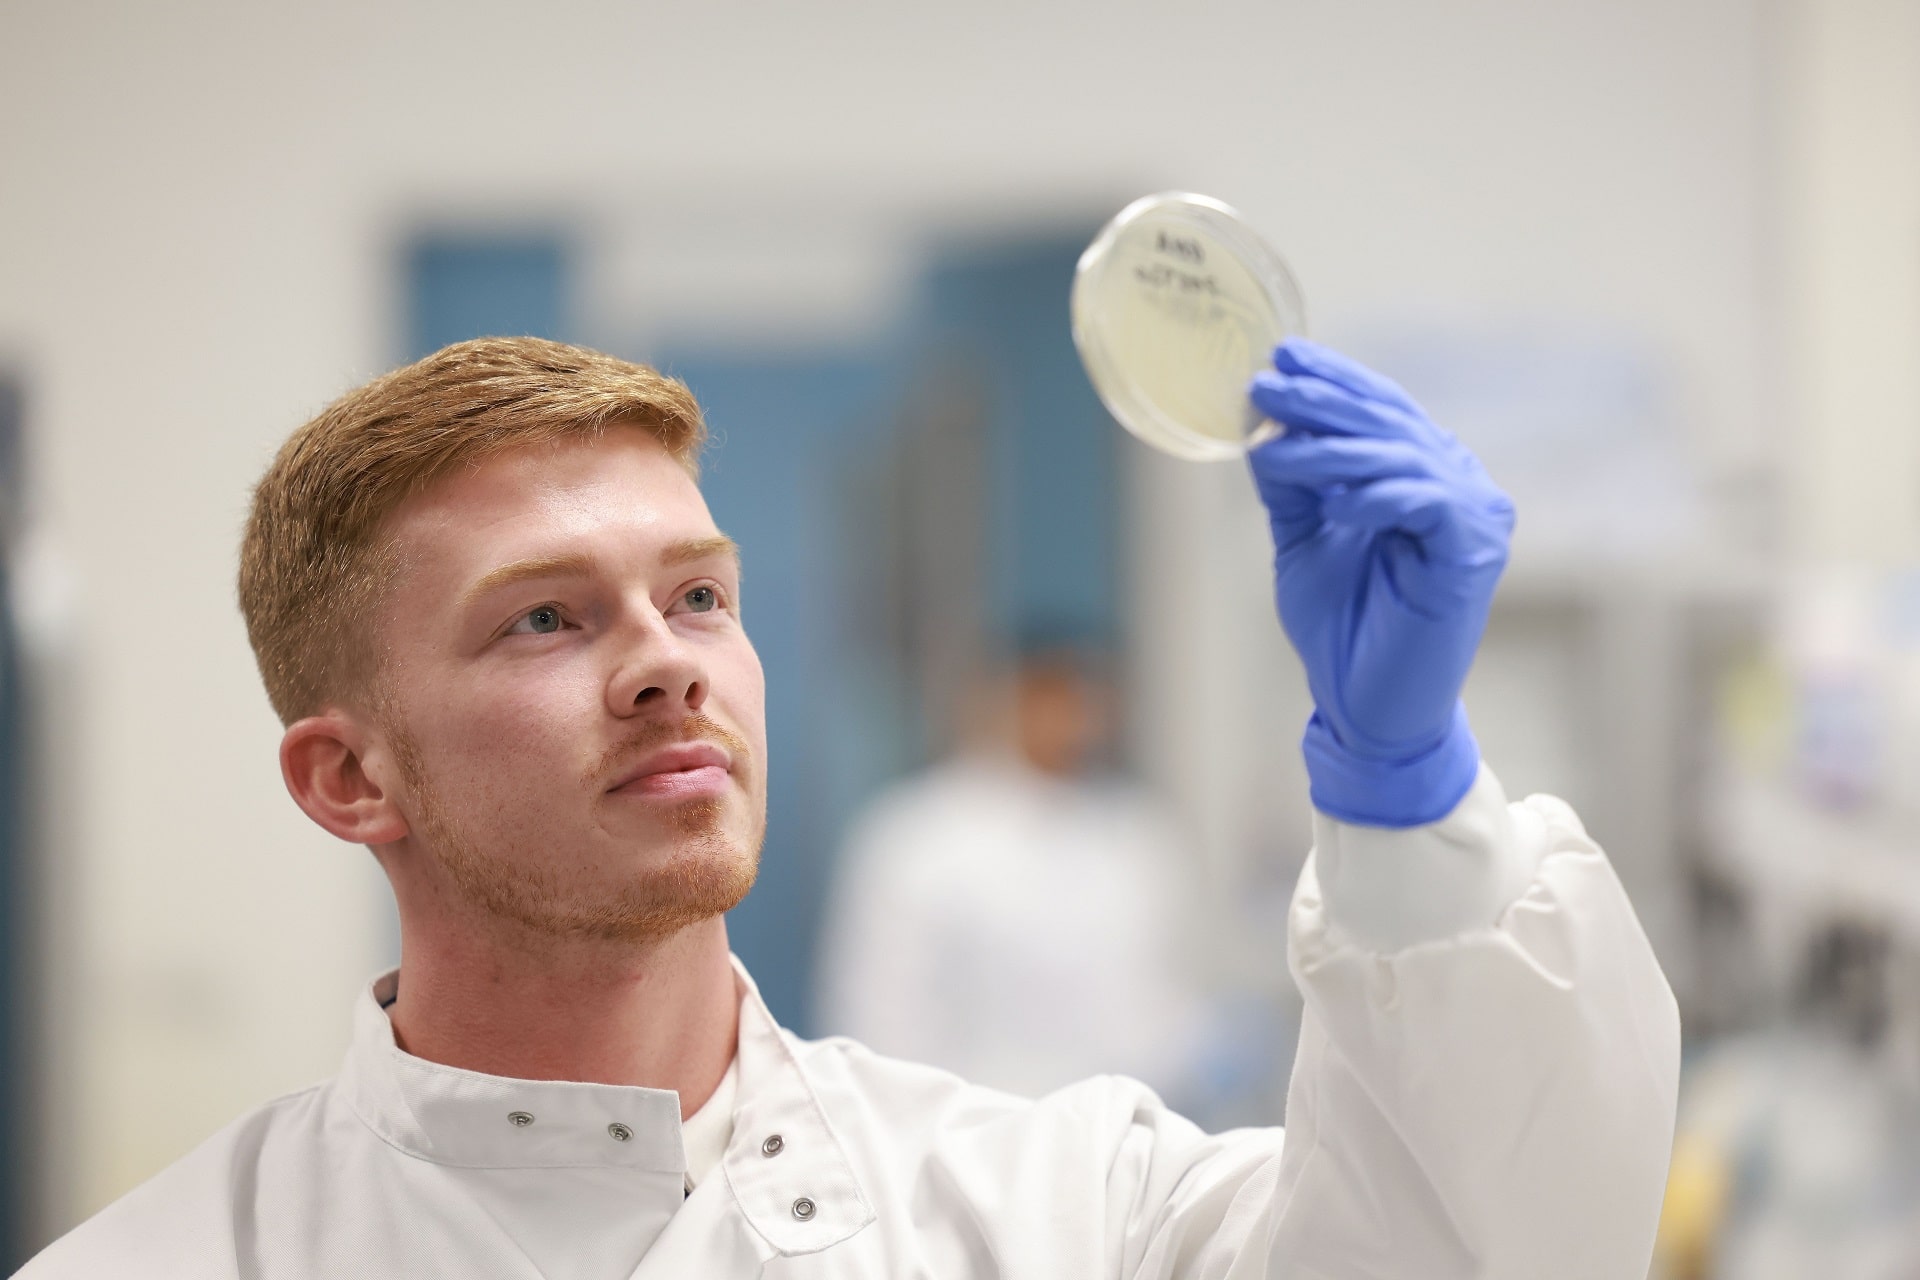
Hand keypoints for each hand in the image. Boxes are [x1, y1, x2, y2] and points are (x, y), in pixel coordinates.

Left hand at [1247, 339, 1513, 827]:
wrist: (1368, 708)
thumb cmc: (1344, 628)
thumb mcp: (1304, 540)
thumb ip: (1292, 485)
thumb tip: (1264, 427)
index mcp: (1424, 474)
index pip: (1381, 409)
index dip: (1334, 379)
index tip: (1280, 356)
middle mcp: (1459, 484)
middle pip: (1389, 423)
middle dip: (1323, 401)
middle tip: (1267, 384)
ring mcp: (1474, 515)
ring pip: (1400, 457)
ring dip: (1332, 449)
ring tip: (1275, 445)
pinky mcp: (1474, 553)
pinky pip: (1425, 503)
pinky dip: (1377, 496)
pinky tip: (1337, 503)